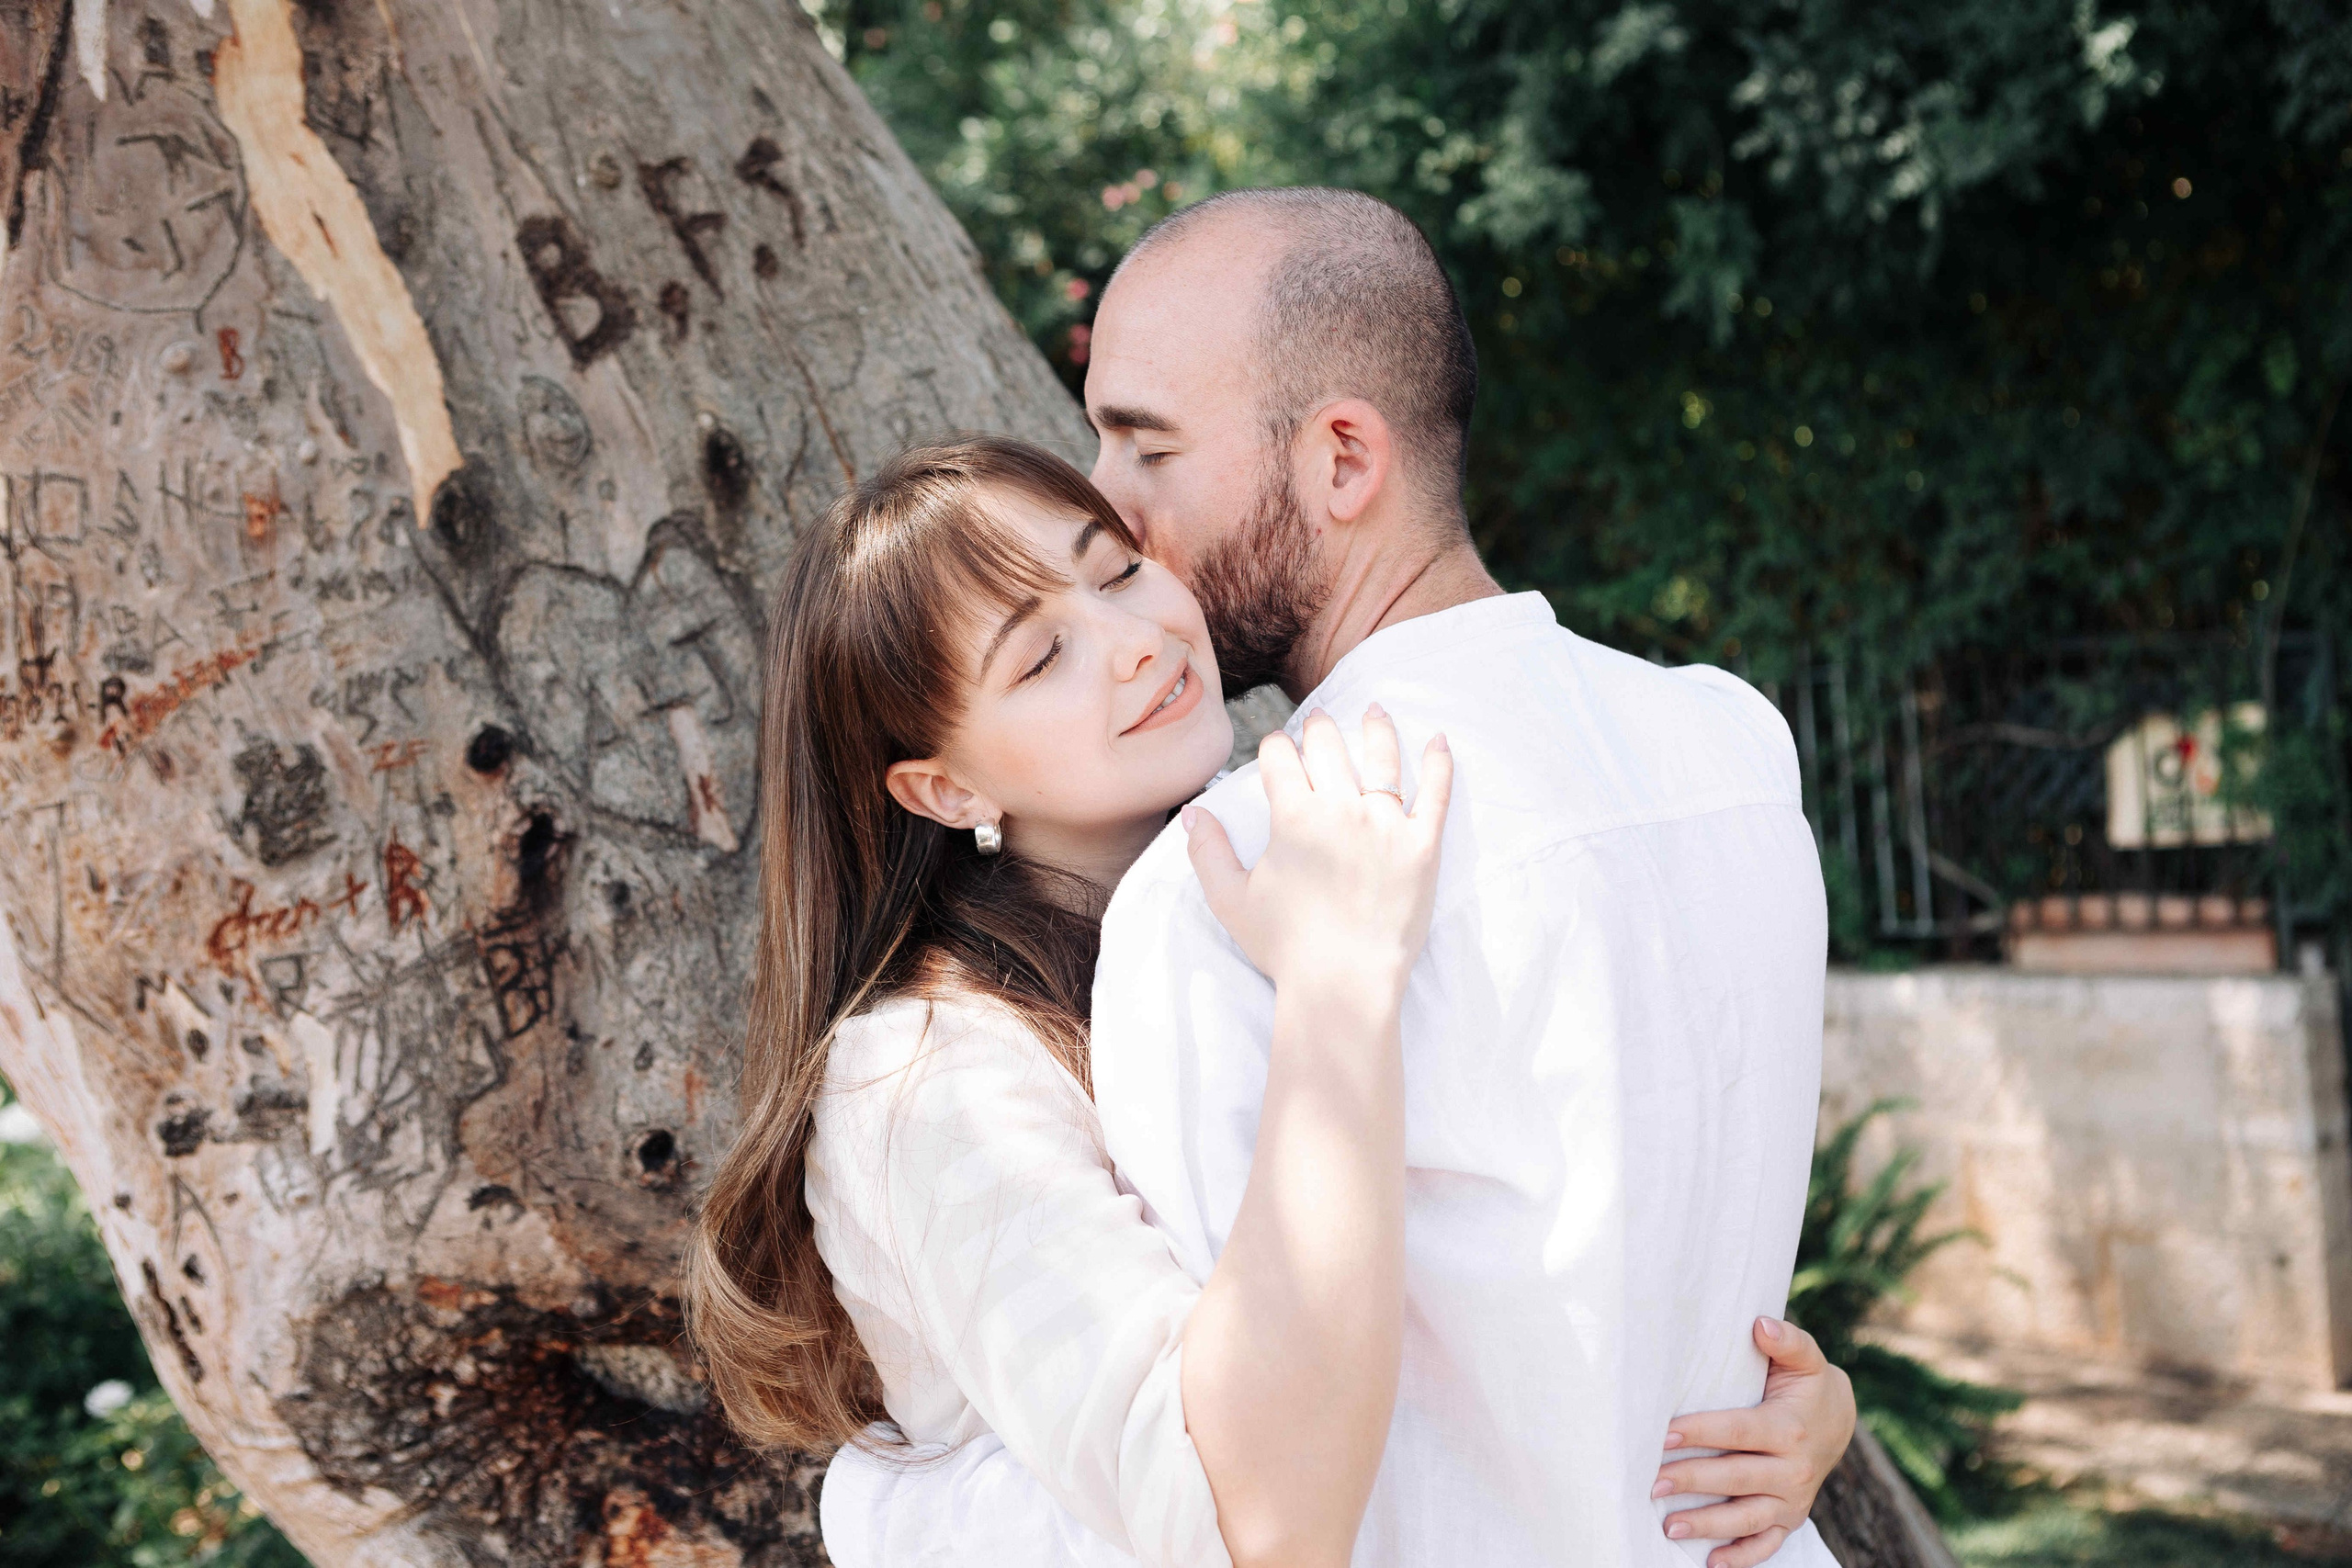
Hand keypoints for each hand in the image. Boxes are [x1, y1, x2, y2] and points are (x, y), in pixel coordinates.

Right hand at [1185, 704, 1452, 993]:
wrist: (1343, 984)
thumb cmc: (1284, 946)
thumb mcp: (1231, 900)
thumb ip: (1208, 853)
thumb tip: (1192, 814)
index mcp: (1293, 816)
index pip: (1280, 759)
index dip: (1275, 748)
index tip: (1277, 751)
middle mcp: (1340, 808)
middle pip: (1329, 747)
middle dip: (1319, 728)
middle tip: (1319, 720)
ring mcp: (1386, 824)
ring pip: (1382, 758)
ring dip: (1375, 728)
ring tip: (1375, 711)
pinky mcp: (1423, 846)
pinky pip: (1435, 794)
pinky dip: (1438, 763)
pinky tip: (1438, 740)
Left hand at [1651, 1317, 1857, 1567]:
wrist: (1839, 1422)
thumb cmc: (1807, 1385)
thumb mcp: (1805, 1359)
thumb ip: (1787, 1340)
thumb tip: (1760, 1324)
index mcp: (1789, 1429)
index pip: (1738, 1432)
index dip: (1701, 1432)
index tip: (1665, 1433)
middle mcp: (1793, 1470)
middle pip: (1735, 1478)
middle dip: (1692, 1481)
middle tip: (1651, 1483)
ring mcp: (1792, 1500)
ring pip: (1746, 1518)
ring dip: (1707, 1525)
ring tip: (1668, 1526)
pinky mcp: (1790, 1519)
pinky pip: (1766, 1544)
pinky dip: (1741, 1557)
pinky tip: (1710, 1562)